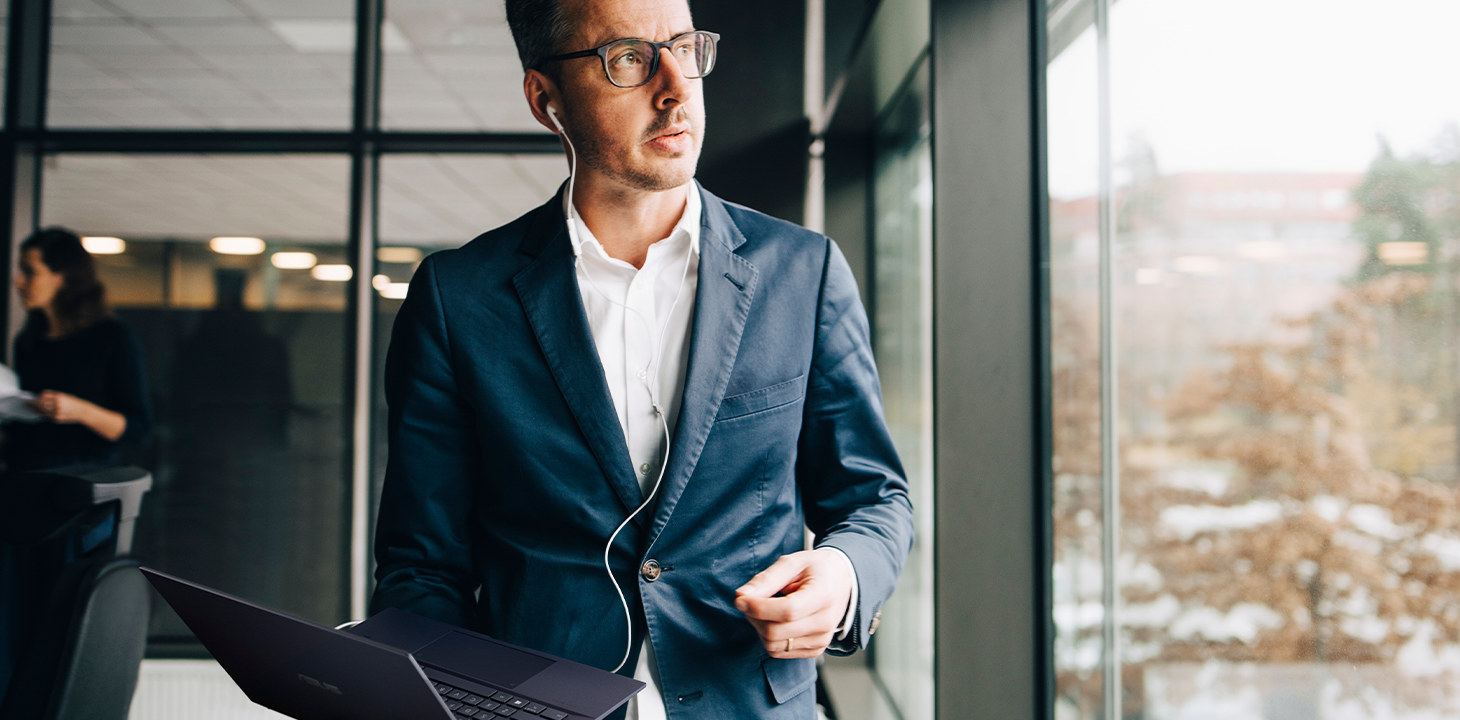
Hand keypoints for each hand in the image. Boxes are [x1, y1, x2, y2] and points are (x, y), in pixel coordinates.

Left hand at [32, 390, 90, 423]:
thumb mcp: (64, 396)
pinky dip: (42, 414)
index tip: (35, 398)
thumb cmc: (72, 403)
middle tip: (28, 404)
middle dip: (33, 404)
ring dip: (36, 410)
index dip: (38, 397)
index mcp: (59, 397)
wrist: (82, 411)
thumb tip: (39, 399)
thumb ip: (52, 397)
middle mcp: (58, 405)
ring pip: (41, 411)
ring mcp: (57, 413)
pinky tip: (41, 413)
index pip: (44, 396)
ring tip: (32, 409)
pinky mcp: (57, 419)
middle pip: (41, 404)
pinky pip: (46, 416)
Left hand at [735, 548, 852, 658]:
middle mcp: (825, 623)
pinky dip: (769, 637)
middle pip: (775, 632)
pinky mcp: (815, 650)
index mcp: (823, 595)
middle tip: (751, 600)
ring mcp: (821, 640)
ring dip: (759, 627)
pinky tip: (776, 620)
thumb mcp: (792, 563)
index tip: (741, 599)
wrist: (841, 582)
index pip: (787, 611)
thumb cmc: (815, 569)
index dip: (758, 608)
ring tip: (766, 608)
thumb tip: (742, 596)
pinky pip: (779, 651)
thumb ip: (767, 579)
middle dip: (754, 617)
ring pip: (773, 645)